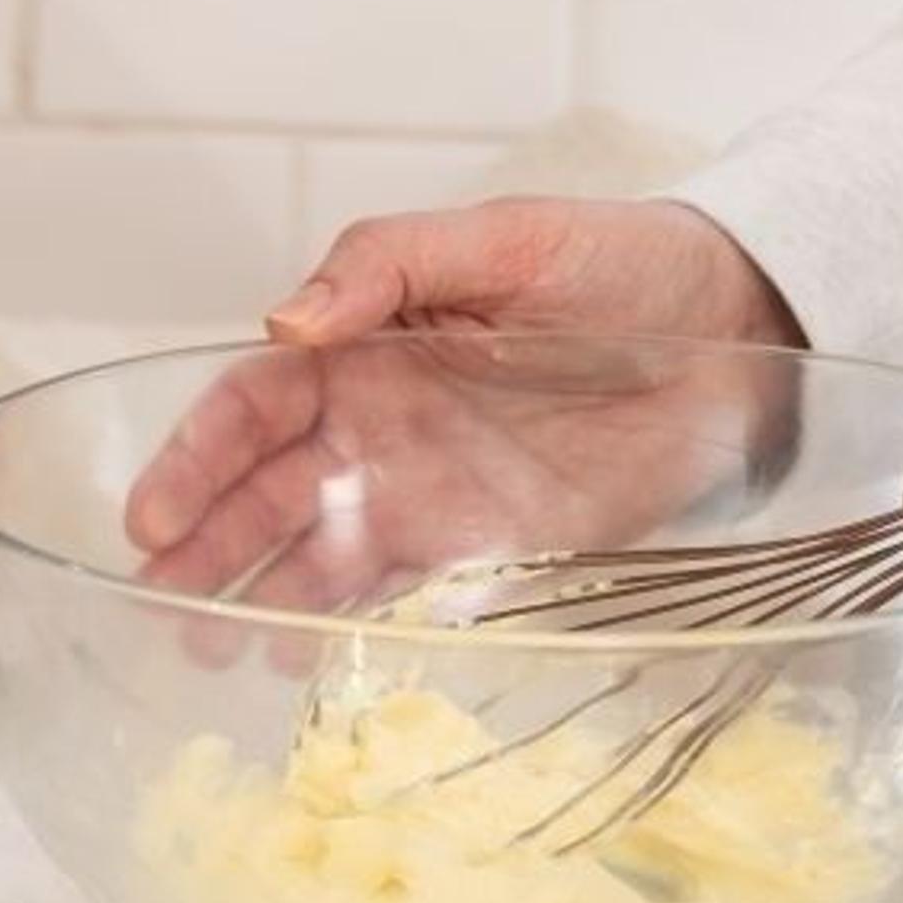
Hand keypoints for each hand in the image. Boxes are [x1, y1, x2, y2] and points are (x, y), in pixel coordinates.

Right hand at [125, 198, 807, 619]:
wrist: (747, 332)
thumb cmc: (625, 265)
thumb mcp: (505, 238)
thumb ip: (389, 263)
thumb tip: (286, 319)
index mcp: (360, 348)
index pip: (251, 405)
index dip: (195, 458)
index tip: (156, 518)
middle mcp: (374, 429)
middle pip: (263, 494)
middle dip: (202, 549)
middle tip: (156, 604)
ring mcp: (425, 496)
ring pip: (316, 556)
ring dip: (258, 600)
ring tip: (211, 648)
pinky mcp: (488, 552)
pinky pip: (403, 599)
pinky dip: (348, 632)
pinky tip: (303, 664)